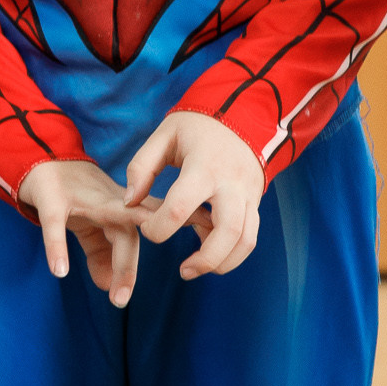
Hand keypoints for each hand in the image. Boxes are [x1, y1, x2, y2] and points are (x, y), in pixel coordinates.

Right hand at [19, 158, 143, 306]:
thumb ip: (101, 255)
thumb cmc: (74, 194)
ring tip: (117, 289)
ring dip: (114, 252)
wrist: (42, 156)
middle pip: (127, 233)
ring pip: (109, 218)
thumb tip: (110, 287)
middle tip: (121, 301)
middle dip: (128, 265)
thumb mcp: (89, 226)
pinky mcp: (52, 196)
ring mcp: (82, 196)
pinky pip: (55, 224)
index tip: (182, 272)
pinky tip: (59, 270)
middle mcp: (109, 200)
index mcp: (121, 208)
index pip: (141, 234)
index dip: (146, 258)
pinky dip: (57, 246)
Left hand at [123, 110, 265, 281]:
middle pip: (227, 231)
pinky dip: (232, 254)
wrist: (243, 114)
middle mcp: (231, 183)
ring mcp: (248, 194)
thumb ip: (142, 167)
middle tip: (182, 271)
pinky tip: (209, 254)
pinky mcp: (255, 202)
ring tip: (195, 269)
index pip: (180, 207)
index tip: (147, 228)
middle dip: (205, 259)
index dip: (158, 227)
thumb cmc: (197, 126)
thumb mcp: (165, 135)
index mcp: (204, 165)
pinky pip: (250, 237)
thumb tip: (131, 202)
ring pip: (245, 240)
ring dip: (222, 263)